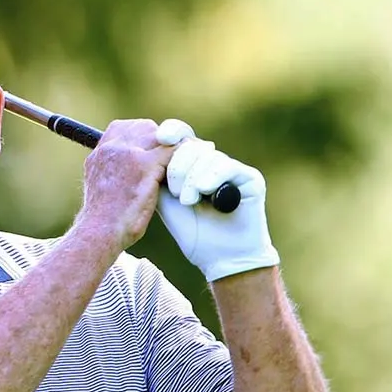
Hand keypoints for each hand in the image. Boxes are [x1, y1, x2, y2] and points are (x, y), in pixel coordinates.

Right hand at [77, 118, 175, 249]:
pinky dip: (186, 158)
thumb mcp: (102, 190)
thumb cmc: (104, 222)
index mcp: (99, 153)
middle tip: (176, 158)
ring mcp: (127, 153)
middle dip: (163, 141)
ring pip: (163, 136)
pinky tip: (191, 171)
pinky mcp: (144, 165)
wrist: (99, 233)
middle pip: (146, 127)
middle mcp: (111, 147)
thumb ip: (114, 173)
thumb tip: (129, 173)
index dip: (143, 137)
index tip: (154, 152)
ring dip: (176, 149)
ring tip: (187, 164)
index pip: (125, 128)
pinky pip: (174, 150)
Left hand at [155, 120, 279, 281]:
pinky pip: (226, 166)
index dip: (171, 133)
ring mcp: (232, 169)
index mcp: (193, 164)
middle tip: (174, 192)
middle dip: (178, 166)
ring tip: (187, 201)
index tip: (160, 137)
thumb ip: (157, 176)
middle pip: (192, 144)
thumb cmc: (193, 232)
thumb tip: (141, 149)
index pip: (181, 136)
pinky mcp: (250, 178)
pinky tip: (202, 192)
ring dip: (192, 178)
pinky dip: (211, 178)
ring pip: (207, 155)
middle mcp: (213, 162)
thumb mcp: (165, 201)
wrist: (220, 258)